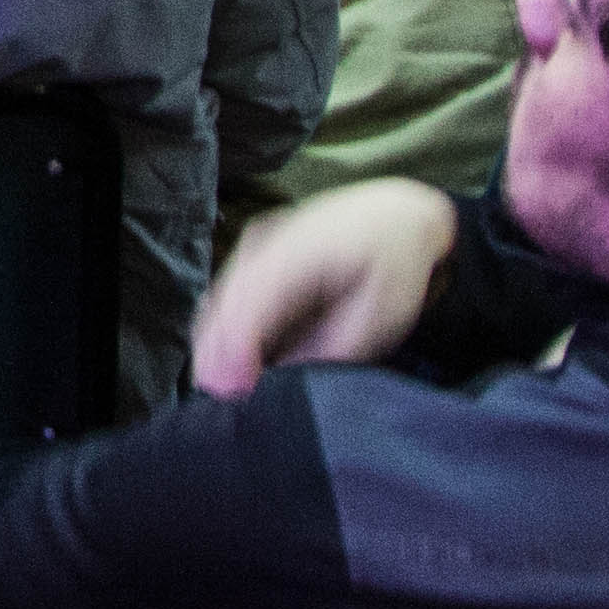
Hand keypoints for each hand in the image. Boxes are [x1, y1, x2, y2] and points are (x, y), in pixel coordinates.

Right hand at [195, 181, 461, 392]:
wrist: (394, 214)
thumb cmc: (394, 262)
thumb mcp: (383, 309)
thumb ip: (339, 344)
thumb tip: (294, 372)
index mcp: (304, 248)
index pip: (257, 296)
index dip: (238, 344)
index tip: (233, 385)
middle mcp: (270, 240)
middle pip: (227, 297)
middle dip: (216, 349)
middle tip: (219, 394)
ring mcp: (257, 243)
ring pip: (221, 295)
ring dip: (213, 340)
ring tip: (217, 383)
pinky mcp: (254, 252)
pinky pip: (228, 291)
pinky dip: (221, 325)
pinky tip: (223, 356)